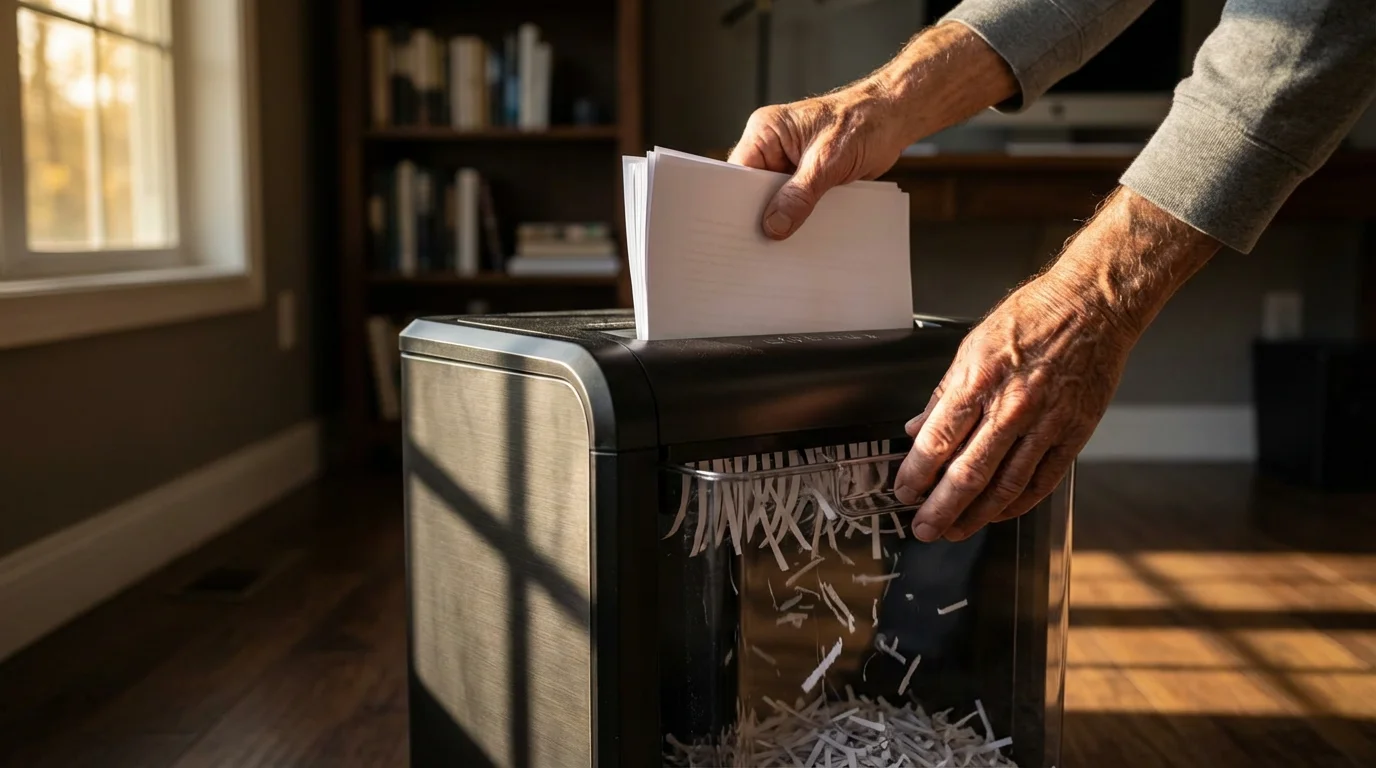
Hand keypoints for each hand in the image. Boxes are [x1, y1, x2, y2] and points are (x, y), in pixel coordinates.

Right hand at [726, 22, 1017, 238]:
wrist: (893, 120)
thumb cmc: (864, 123)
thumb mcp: (828, 162)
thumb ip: (799, 194)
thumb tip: (774, 225)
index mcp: (766, 131)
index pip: (738, 172)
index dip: (738, 202)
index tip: (742, 229)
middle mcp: (773, 146)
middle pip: (753, 190)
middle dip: (764, 213)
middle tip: (768, 241)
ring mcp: (788, 162)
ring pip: (776, 199)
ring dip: (786, 217)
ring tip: (790, 239)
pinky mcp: (805, 176)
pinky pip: (795, 202)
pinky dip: (802, 216)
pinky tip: (807, 232)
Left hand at [894, 274, 1135, 541]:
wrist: (1092, 305)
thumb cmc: (1032, 318)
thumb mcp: (972, 346)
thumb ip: (943, 394)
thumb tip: (916, 430)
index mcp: (979, 380)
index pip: (938, 440)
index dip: (917, 474)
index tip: (904, 492)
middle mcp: (1012, 405)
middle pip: (968, 473)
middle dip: (940, 508)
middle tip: (923, 528)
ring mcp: (1046, 423)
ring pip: (1005, 486)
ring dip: (976, 515)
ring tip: (955, 530)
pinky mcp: (1074, 434)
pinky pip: (1041, 481)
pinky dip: (1016, 505)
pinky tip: (997, 514)